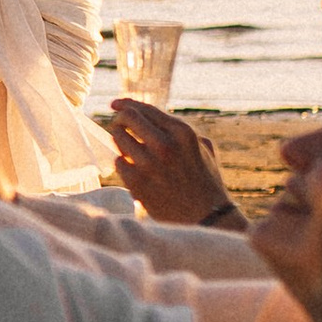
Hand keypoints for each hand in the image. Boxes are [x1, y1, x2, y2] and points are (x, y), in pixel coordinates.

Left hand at [104, 99, 239, 227]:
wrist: (205, 217)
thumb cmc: (205, 182)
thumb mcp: (203, 148)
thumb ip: (180, 131)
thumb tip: (153, 117)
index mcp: (182, 132)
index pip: (145, 109)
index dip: (126, 103)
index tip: (115, 104)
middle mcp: (165, 144)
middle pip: (127, 118)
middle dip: (119, 119)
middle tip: (118, 126)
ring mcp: (149, 163)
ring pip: (118, 138)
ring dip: (119, 142)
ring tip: (127, 149)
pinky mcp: (137, 182)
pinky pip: (118, 162)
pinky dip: (123, 164)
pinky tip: (133, 169)